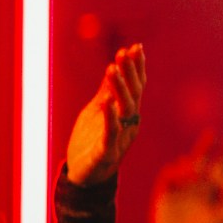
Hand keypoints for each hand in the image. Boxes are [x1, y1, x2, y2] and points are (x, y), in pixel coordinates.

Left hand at [66, 44, 146, 184]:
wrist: (84, 176)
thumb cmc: (91, 141)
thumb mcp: (97, 112)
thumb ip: (106, 92)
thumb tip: (113, 66)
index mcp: (129, 113)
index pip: (138, 86)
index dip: (137, 67)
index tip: (135, 46)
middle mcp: (130, 123)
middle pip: (134, 94)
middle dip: (129, 73)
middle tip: (123, 52)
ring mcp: (121, 138)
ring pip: (125, 110)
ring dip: (119, 89)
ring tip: (112, 69)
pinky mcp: (107, 152)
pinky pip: (111, 133)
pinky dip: (110, 118)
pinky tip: (107, 102)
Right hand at [150, 132, 222, 222]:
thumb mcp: (222, 216)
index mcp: (208, 191)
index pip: (217, 167)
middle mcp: (193, 186)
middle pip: (200, 160)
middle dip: (206, 146)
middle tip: (213, 132)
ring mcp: (177, 188)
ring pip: (183, 165)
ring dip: (192, 162)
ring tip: (199, 167)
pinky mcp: (163, 192)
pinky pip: (168, 174)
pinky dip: (177, 170)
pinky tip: (185, 171)